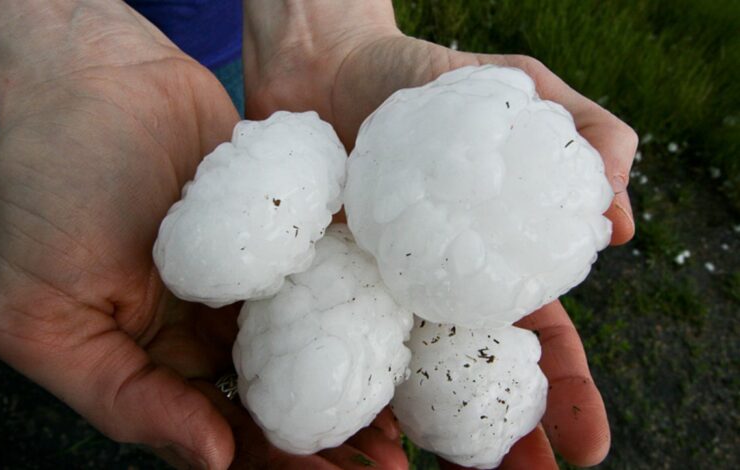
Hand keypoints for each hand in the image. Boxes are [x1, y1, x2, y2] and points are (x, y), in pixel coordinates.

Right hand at [0, 3, 408, 467]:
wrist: (98, 77)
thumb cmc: (51, 190)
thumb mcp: (42, 314)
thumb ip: (118, 396)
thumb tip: (210, 457)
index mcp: (153, 358)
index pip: (218, 430)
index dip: (273, 462)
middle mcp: (207, 327)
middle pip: (276, 398)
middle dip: (328, 436)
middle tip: (387, 460)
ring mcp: (251, 279)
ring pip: (311, 345)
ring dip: (354, 383)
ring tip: (402, 420)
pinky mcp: (285, 232)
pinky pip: (327, 276)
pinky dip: (359, 309)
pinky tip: (397, 336)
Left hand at [244, 2, 636, 466]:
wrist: (325, 62)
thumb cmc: (424, 74)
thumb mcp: (514, 86)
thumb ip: (584, 131)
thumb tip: (621, 218)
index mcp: (487, 260)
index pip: (538, 339)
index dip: (565, 390)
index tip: (588, 444)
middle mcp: (432, 291)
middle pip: (473, 379)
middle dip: (500, 436)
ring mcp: (373, 293)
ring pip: (402, 380)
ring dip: (419, 435)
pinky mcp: (314, 284)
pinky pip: (328, 346)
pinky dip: (341, 394)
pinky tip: (352, 434)